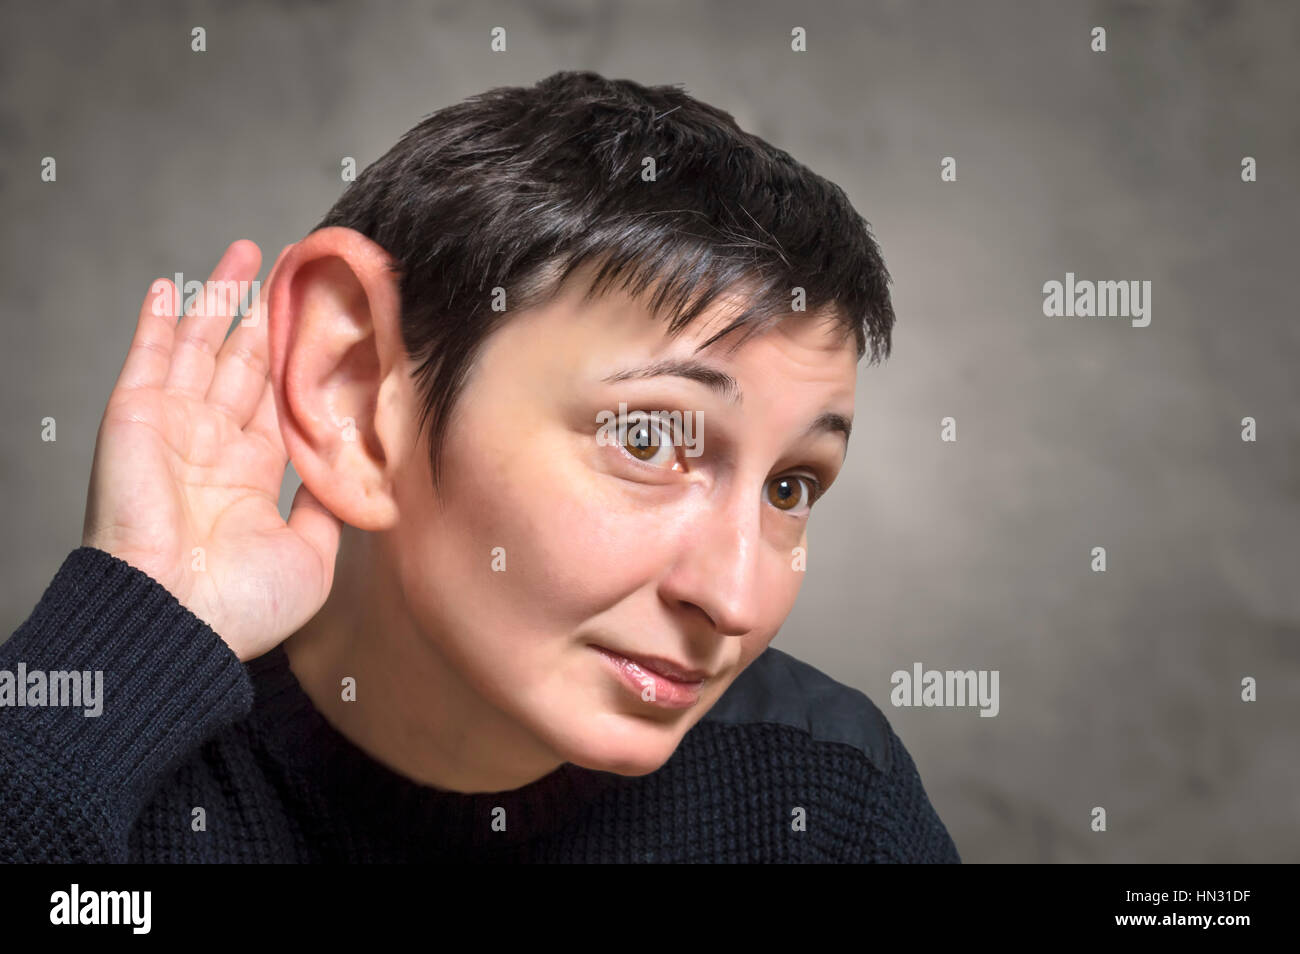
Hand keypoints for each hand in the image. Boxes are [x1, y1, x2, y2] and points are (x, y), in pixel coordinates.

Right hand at [82, 240, 341, 660]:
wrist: (174, 620)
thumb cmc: (239, 604)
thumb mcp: (310, 554)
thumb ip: (328, 506)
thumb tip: (358, 474)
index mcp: (250, 475)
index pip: (281, 401)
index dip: (302, 361)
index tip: (328, 325)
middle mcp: (213, 446)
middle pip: (245, 363)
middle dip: (267, 317)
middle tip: (292, 272)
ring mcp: (174, 427)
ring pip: (203, 347)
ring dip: (221, 299)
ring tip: (246, 255)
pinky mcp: (136, 416)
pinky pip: (147, 358)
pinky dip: (157, 321)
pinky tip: (171, 286)